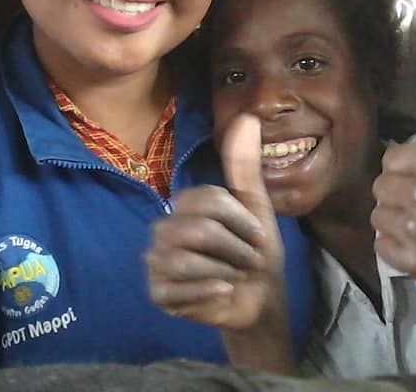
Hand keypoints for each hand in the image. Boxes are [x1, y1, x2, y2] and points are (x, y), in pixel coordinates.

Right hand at [145, 114, 284, 328]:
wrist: (258, 299)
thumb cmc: (255, 251)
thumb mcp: (256, 206)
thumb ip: (245, 165)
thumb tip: (248, 116)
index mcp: (185, 205)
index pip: (209, 200)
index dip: (241, 220)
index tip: (258, 237)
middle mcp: (164, 228)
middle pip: (199, 231)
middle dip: (235, 249)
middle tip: (249, 262)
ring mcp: (157, 261)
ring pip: (186, 260)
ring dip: (225, 271)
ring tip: (235, 276)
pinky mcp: (157, 293)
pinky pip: (179, 289)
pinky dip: (210, 291)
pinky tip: (223, 292)